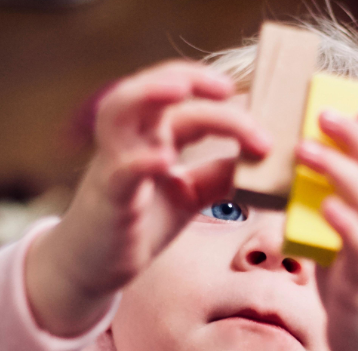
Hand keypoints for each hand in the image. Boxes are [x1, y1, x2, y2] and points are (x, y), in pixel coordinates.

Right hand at [27, 61, 270, 335]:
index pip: (184, 101)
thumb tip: (263, 160)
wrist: (94, 266)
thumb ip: (220, 175)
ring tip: (182, 89)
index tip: (256, 105)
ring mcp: (114, 165)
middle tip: (226, 86)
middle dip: (186, 76)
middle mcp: (129, 140)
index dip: (219, 99)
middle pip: (150, 88)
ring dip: (149, 93)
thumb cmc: (141, 223)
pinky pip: (120, 171)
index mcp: (151, 135)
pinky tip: (164, 160)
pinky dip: (140, 161)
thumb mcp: (190, 194)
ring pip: (118, 111)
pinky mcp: (109, 198)